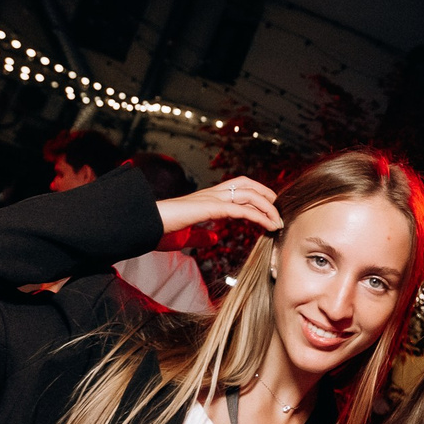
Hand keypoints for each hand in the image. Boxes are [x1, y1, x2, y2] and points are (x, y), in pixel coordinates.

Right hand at [159, 174, 281, 236]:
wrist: (144, 225)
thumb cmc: (159, 229)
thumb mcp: (186, 236)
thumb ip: (201, 236)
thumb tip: (214, 238)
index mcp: (205, 198)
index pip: (236, 188)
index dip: (255, 194)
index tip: (268, 208)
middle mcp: (210, 194)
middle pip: (245, 184)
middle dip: (266, 195)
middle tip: (279, 210)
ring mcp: (209, 198)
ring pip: (247, 194)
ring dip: (267, 207)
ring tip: (278, 221)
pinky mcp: (208, 208)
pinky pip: (239, 209)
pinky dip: (258, 216)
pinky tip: (268, 224)